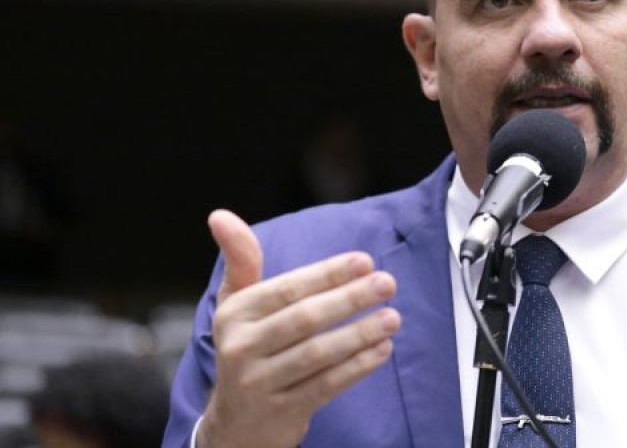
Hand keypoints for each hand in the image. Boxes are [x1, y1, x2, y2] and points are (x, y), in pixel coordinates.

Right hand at [197, 209, 399, 447]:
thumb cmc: (247, 348)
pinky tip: (382, 350)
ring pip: (318, 354)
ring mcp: (261, 384)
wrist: (236, 424)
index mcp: (235, 315)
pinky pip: (326, 385)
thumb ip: (240, 259)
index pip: (287, 289)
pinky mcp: (283, 413)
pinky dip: (357, 367)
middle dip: (350, 299)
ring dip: (360, 334)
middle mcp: (242, 349)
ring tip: (392, 317)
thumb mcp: (236, 304)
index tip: (365, 261)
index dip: (328, 274)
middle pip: (305, 319)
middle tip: (387, 283)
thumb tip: (220, 215)